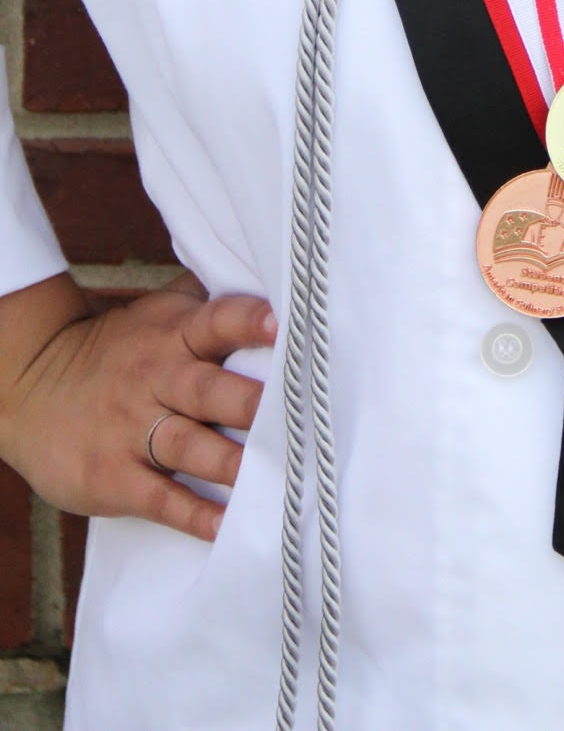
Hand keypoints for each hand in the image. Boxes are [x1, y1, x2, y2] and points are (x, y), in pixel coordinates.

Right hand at [0, 270, 276, 545]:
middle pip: (208, 389)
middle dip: (248, 402)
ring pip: (188, 444)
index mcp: (175, 333)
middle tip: (293, 413)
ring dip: (229, 461)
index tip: (281, 324)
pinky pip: (159, 497)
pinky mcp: (113, 476)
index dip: (248, 322)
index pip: (216, 321)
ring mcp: (132, 429)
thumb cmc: (121, 348)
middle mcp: (157, 377)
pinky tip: (223, 525)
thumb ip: (210, 298)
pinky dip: (192, 513)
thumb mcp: (159, 313)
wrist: (32, 385)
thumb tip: (273, 276)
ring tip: (270, 474)